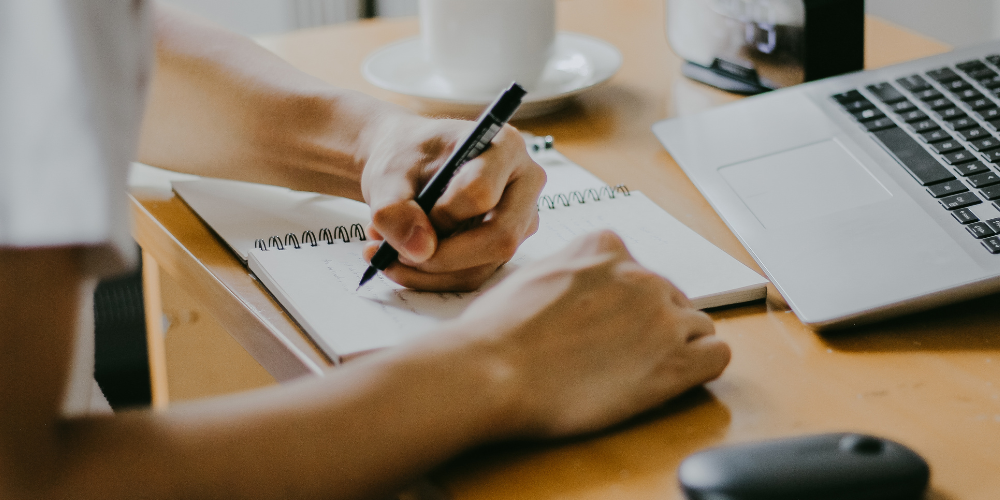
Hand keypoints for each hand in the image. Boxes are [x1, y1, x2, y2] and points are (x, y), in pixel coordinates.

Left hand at [360, 112, 544, 291]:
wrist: (407, 165)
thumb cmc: (405, 158)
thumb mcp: (387, 174)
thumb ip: (394, 208)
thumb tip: (420, 251)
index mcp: (505, 146)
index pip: (482, 193)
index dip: (442, 213)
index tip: (412, 210)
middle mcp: (525, 184)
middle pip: (499, 238)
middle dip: (441, 256)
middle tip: (394, 253)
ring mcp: (521, 220)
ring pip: (484, 266)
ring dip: (428, 273)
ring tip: (385, 254)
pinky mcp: (506, 247)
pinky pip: (473, 276)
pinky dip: (432, 278)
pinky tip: (402, 259)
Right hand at [449, 230, 730, 438]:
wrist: (493, 370)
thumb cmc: (496, 331)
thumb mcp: (529, 275)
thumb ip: (566, 271)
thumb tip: (570, 285)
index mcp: (604, 247)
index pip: (637, 269)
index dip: (624, 301)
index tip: (607, 323)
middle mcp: (640, 275)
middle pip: (669, 298)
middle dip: (650, 325)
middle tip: (618, 356)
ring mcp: (662, 317)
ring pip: (697, 325)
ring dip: (676, 346)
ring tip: (640, 372)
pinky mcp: (675, 362)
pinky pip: (717, 355)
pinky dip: (701, 366)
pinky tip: (672, 380)